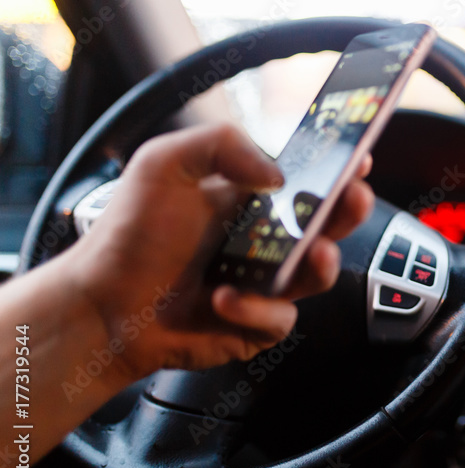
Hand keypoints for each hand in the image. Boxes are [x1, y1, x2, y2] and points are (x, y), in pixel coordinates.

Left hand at [60, 123, 373, 389]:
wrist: (103, 306)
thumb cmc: (129, 237)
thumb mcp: (163, 163)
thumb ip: (221, 143)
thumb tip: (277, 174)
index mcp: (251, 200)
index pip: (307, 181)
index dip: (338, 170)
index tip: (357, 160)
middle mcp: (265, 241)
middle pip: (328, 225)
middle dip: (349, 210)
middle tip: (351, 199)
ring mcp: (264, 284)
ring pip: (319, 274)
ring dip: (320, 264)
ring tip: (308, 254)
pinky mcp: (257, 325)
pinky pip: (280, 318)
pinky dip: (255, 309)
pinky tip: (223, 297)